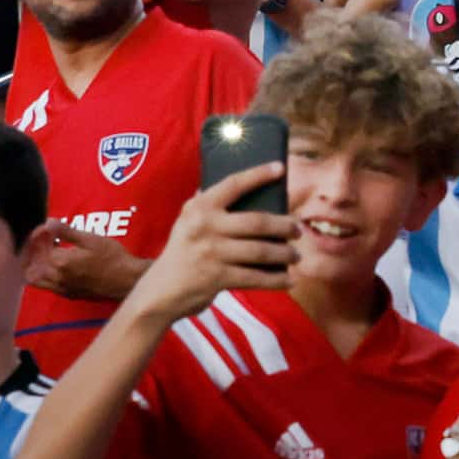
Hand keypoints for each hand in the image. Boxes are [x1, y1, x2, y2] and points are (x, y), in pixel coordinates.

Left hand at [23, 220, 143, 298]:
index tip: (47, 228)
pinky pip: (49, 287)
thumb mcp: (91, 239)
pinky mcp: (70, 295)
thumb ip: (67, 232)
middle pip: (34, 263)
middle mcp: (57, 277)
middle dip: (36, 250)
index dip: (41, 235)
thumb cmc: (112, 257)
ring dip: (37, 265)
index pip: (41, 246)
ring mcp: (63, 288)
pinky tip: (55, 268)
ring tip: (45, 254)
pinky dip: (45, 277)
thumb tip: (48, 222)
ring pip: (37, 279)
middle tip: (44, 240)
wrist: (127, 281)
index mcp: (61, 262)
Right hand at [127, 161, 293, 321]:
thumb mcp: (187, 222)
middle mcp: (205, 226)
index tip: (280, 168)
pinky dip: (276, 280)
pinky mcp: (218, 277)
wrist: (160, 290)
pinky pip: (256, 277)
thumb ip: (207, 205)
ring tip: (296, 256)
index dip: (259, 174)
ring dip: (285, 254)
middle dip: (284, 226)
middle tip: (298, 230)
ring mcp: (212, 252)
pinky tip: (289, 280)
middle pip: (257, 221)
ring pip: (261, 251)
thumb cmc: (182, 252)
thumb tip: (238, 185)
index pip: (233, 184)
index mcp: (199, 208)